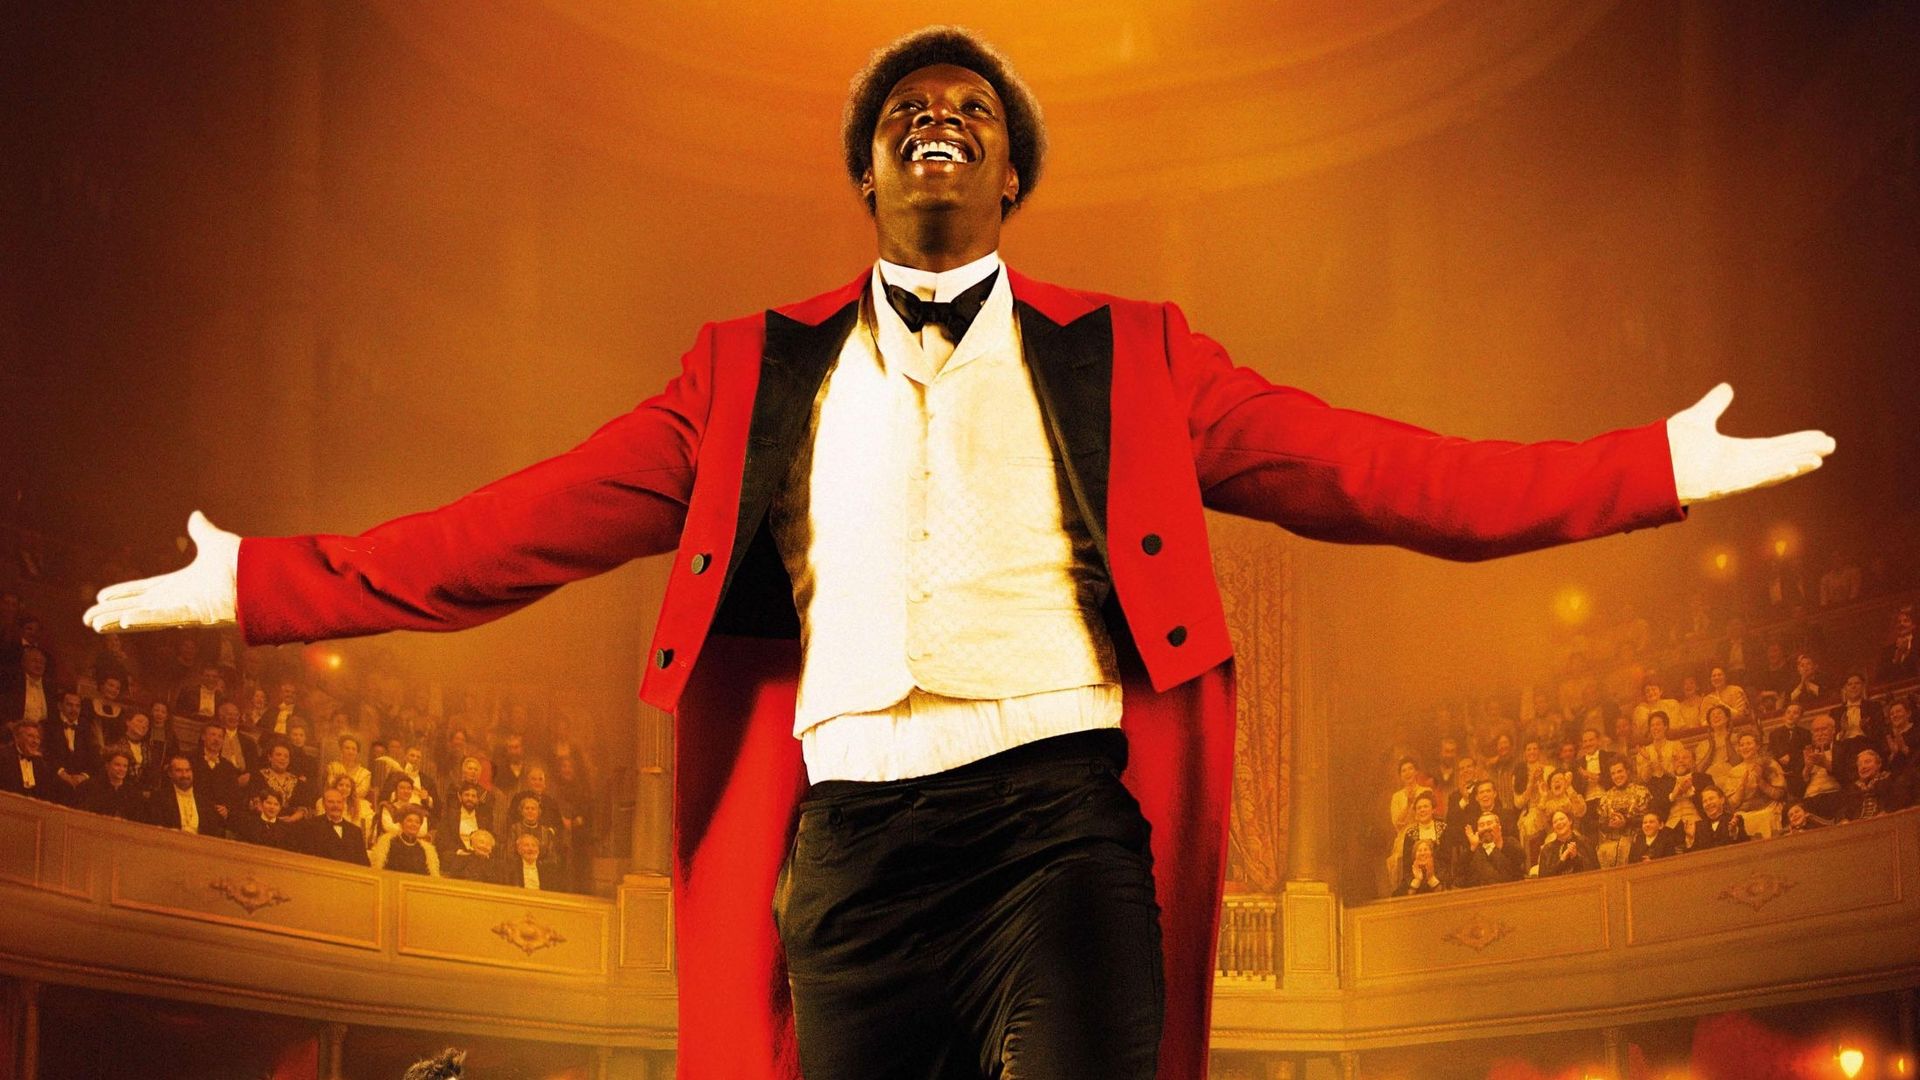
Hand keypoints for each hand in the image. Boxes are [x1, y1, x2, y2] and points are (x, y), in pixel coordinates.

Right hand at [83, 511, 239, 631]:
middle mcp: (180, 599)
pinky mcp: (195, 614)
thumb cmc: (245, 564)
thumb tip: (195, 515)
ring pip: (144, 617)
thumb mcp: (215, 543)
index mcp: (181, 584)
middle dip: (113, 613)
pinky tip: (122, 621)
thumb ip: (201, 532)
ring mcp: (186, 609)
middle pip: (137, 607)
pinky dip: (143, 620)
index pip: (144, 590)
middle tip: (87, 619)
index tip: (101, 597)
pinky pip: (164, 618)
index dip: (123, 594)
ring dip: (119, 620)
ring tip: (94, 625)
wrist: (265, 575)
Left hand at [1665, 384, 1833, 502]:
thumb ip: (1713, 405)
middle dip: (1805, 452)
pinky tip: (1795, 467)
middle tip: (1831, 446)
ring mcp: (1734, 476)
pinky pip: (1756, 479)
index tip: (1818, 437)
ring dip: (1796, 463)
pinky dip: (1776, 473)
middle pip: (1781, 457)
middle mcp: (1739, 466)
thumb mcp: (1698, 418)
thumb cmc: (1668, 447)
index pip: (1774, 446)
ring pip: (1773, 469)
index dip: (1796, 442)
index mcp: (1735, 452)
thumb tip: (1727, 388)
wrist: (1648, 462)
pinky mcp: (1726, 484)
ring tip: (1820, 457)